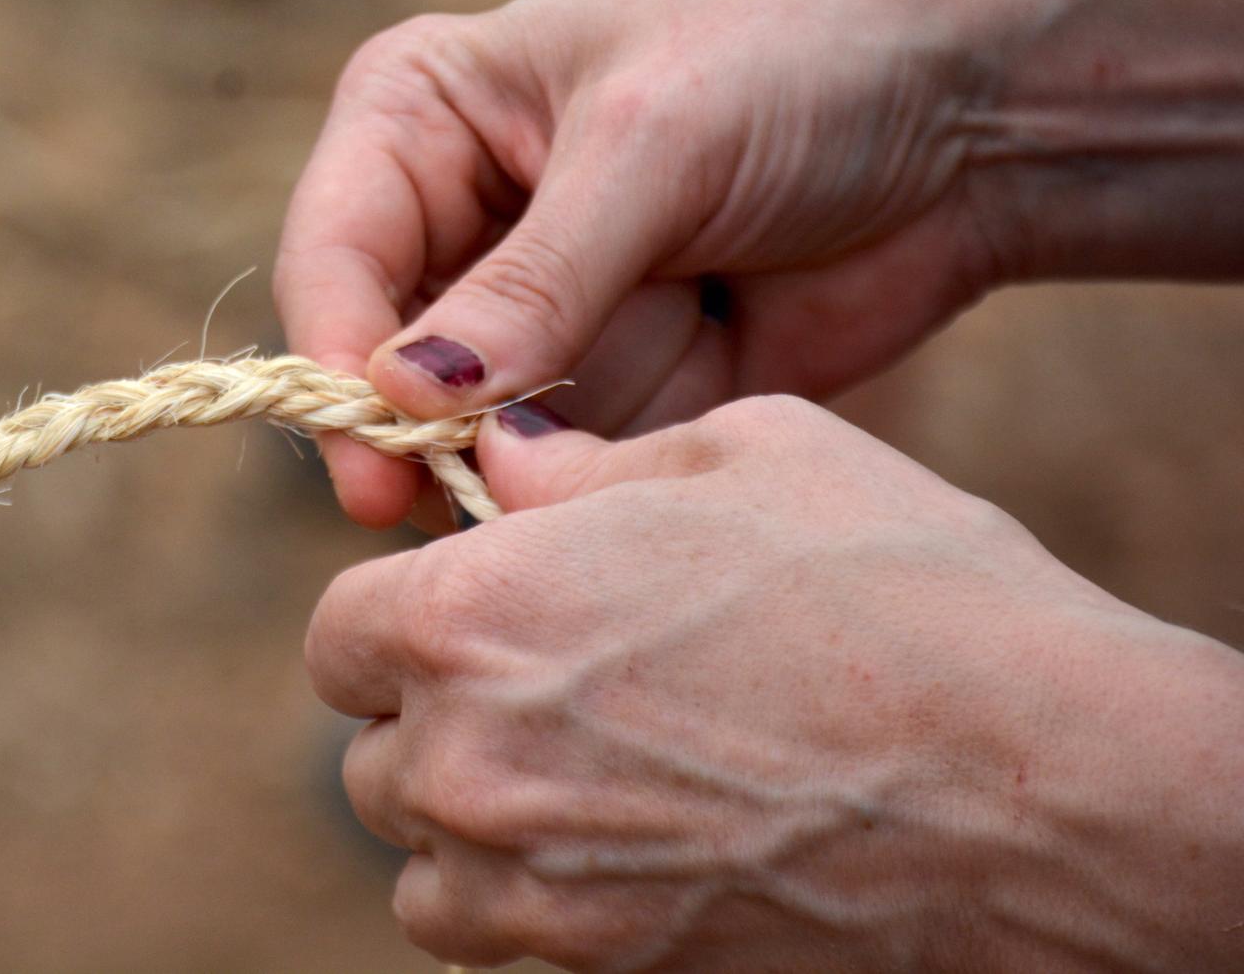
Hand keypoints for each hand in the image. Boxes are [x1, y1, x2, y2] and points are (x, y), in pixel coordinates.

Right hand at [274, 0, 1039, 528]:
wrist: (976, 118)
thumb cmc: (803, 58)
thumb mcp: (658, 144)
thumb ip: (535, 280)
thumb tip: (403, 398)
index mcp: (424, 113)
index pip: (335, 253)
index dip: (335, 360)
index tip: (375, 460)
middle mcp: (456, 218)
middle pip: (379, 364)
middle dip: (426, 437)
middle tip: (455, 515)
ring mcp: (530, 315)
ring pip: (469, 435)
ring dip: (526, 465)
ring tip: (626, 423)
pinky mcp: (608, 387)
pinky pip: (565, 468)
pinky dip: (601, 483)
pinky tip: (667, 448)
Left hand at [306, 396, 1243, 970]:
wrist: (1043, 789)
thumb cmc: (899, 590)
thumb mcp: (740, 455)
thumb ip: (580, 465)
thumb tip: (501, 459)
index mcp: (472, 615)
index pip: (335, 635)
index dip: (397, 613)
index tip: (464, 608)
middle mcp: (471, 763)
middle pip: (373, 756)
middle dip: (436, 716)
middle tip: (545, 685)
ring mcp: (531, 888)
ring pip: (424, 864)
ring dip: (470, 821)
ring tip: (581, 770)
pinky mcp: (602, 968)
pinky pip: (502, 936)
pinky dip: (529, 899)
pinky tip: (626, 841)